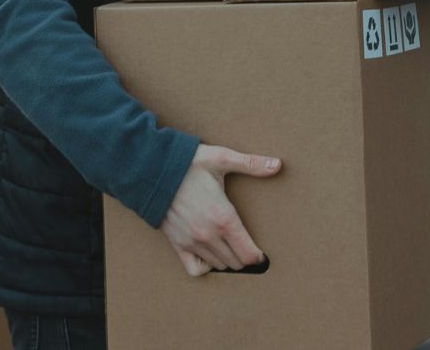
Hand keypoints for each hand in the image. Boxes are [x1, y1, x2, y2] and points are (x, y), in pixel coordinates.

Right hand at [160, 144, 281, 276]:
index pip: (248, 254)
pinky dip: (205, 266)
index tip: (261, 252)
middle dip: (245, 257)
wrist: (152, 170)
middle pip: (236, 263)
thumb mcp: (222, 159)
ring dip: (228, 260)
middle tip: (248, 248)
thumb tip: (277, 164)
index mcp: (224, 218)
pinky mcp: (178, 244)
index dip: (258, 256)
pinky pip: (195, 269)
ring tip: (232, 249)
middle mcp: (209, 235)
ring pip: (219, 266)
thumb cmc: (188, 164)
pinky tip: (210, 254)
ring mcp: (192, 242)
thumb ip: (251, 164)